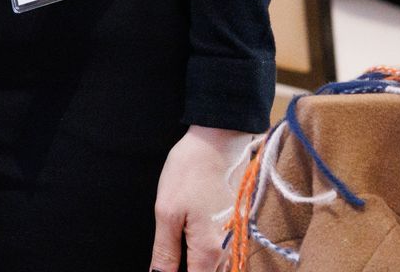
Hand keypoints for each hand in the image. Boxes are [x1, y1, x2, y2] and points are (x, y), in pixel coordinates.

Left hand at [152, 125, 258, 271]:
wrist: (218, 141)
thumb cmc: (190, 171)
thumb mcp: (167, 211)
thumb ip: (165, 251)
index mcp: (208, 252)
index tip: (163, 269)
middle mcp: (227, 252)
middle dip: (187, 269)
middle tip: (166, 260)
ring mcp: (234, 240)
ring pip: (216, 268)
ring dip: (197, 264)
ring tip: (178, 248)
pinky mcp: (236, 227)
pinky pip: (223, 254)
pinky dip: (207, 255)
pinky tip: (191, 240)